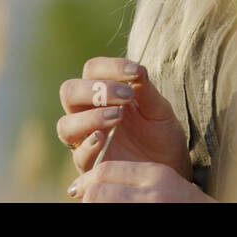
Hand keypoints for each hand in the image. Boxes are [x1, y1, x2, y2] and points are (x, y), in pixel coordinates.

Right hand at [57, 57, 191, 179]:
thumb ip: (147, 92)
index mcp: (103, 94)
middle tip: (126, 96)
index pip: (92, 70)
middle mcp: (87, 114)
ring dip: (90, 117)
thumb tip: (137, 70)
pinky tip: (103, 138)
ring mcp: (85, 140)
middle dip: (96, 90)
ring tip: (118, 116)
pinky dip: (88, 145)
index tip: (136, 72)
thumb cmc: (162, 136)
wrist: (170, 169)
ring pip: (66, 124)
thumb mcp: (160, 111)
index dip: (110, 67)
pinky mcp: (90, 166)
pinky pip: (79, 155)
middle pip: (69, 92)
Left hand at [67, 160, 214, 202]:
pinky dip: (105, 211)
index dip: (88, 178)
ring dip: (94, 204)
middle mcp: (152, 195)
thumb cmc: (187, 201)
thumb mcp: (166, 179)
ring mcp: (149, 208)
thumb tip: (100, 172)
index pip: (106, 171)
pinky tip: (105, 209)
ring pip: (101, 204)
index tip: (79, 187)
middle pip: (97, 192)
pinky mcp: (145, 218)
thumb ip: (137, 173)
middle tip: (79, 195)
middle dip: (85, 195)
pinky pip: (113, 211)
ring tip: (91, 204)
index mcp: (156, 176)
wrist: (213, 213)